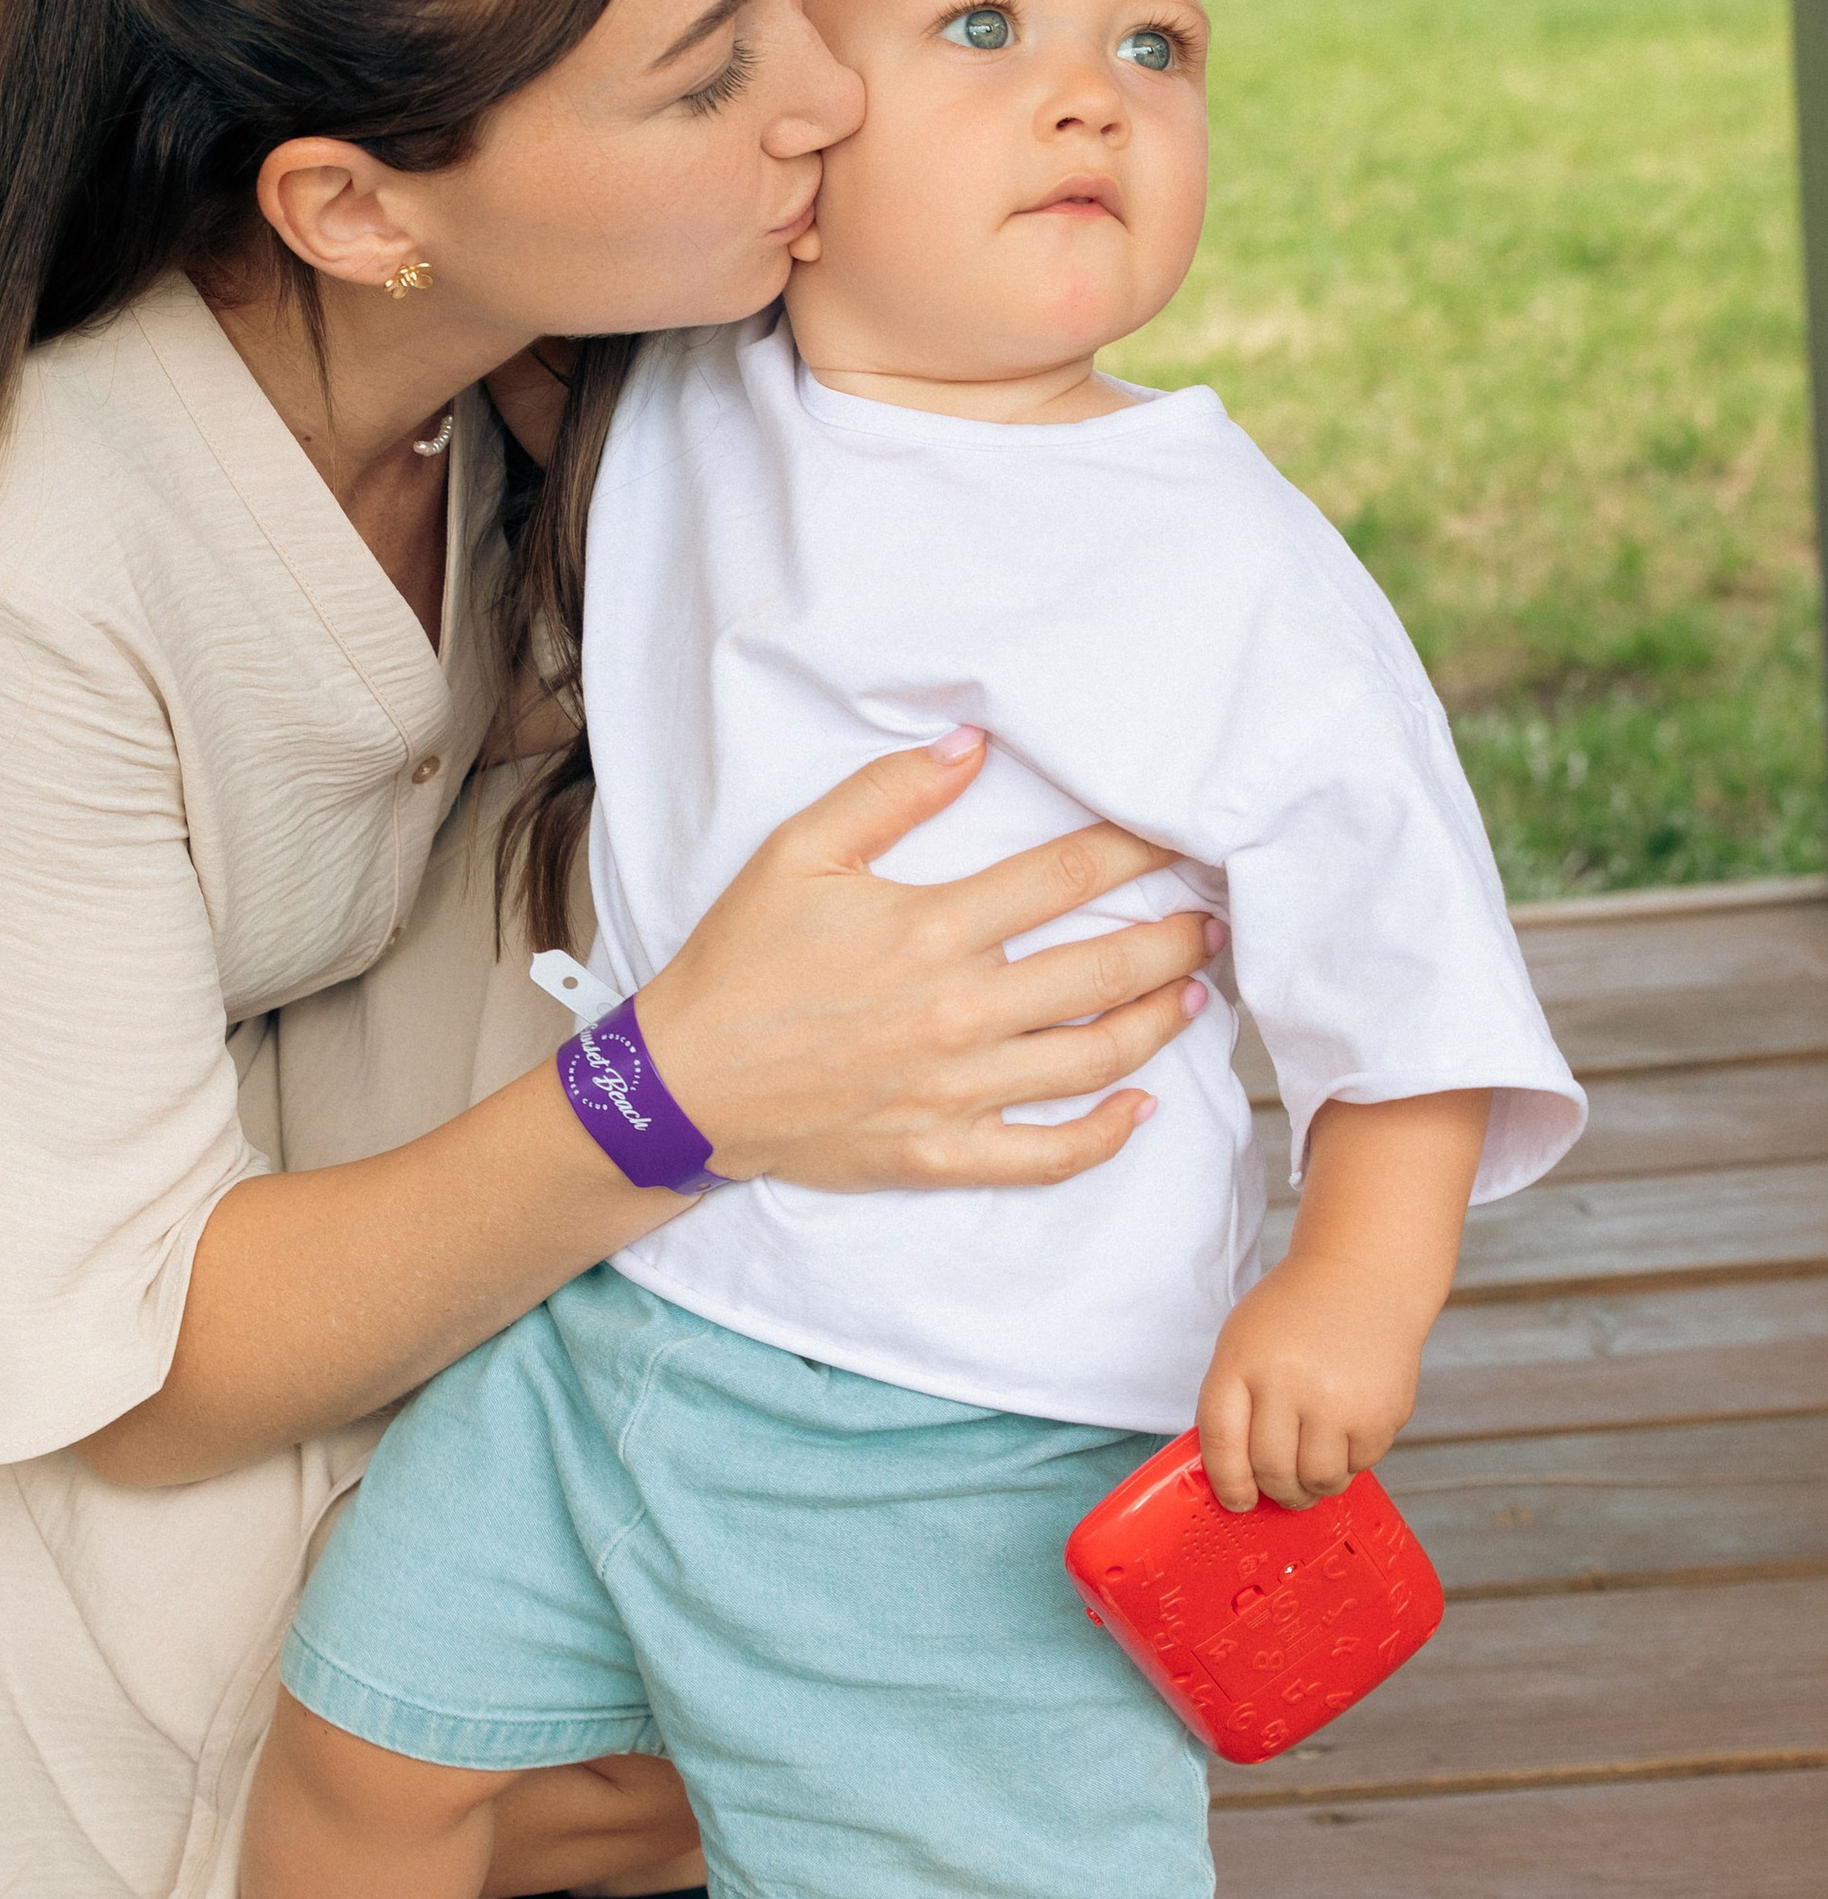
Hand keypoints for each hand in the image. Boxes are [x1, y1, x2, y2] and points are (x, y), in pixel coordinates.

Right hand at [636, 731, 1219, 1194]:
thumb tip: (971, 743)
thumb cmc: (739, 963)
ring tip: (1194, 994)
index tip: (1179, 836)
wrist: (684, 1083)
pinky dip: (1106, 1136)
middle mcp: (959, 1012)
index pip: (1065, 878)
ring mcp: (957, 1090)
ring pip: (1094, 1058)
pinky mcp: (943, 1152)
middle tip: (1213, 920)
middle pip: (1105, 969)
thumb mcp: (797, 853)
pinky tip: (1142, 1109)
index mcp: (931, 929)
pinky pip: (1048, 1155)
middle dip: (1175, 939)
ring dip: (1159, 1023)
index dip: (1136, 850)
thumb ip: (888, 794)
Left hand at [1196, 1252, 1423, 1512]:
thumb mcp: (1243, 1341)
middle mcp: (1288, 1382)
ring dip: (1313, 1487)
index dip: (1227, 1483)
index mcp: (1242, 1363)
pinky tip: (1346, 1437)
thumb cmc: (1295, 1314)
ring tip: (1313, 1473)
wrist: (1364, 1276)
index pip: (1221, 1444)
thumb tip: (1233, 1473)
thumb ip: (1231, 1401)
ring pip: (1317, 1479)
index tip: (1237, 1500)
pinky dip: (1351, 1463)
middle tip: (1280, 1490)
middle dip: (1274, 1491)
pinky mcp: (1382, 1413)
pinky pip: (1360, 1466)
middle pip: (1271, 1470)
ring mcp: (1338, 1400)